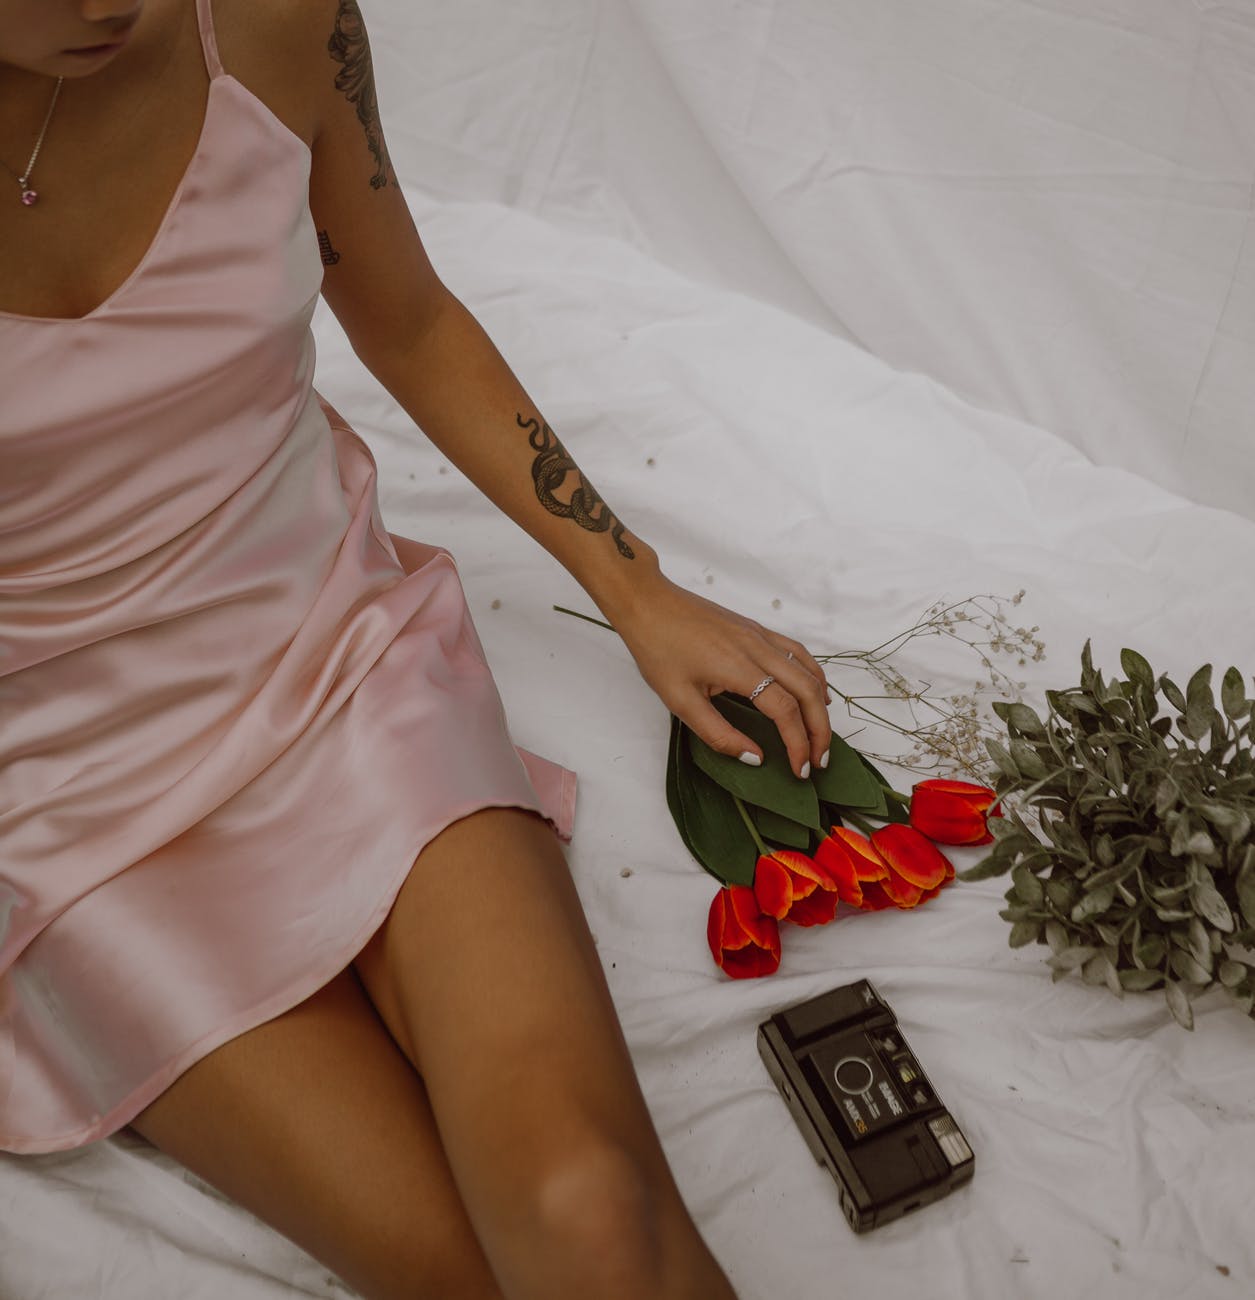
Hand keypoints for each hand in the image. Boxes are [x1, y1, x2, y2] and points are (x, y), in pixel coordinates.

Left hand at [607, 575, 831, 778]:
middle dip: (820, 730)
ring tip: (820, 733)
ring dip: (820, 704)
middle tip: (818, 761)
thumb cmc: (657, 649)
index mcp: (739, 668)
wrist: (647, 602)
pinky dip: (812, 675)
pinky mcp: (756, 628)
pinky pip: (796, 652)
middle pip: (807, 691)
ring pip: (807, 669)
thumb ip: (718, 733)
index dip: (798, 743)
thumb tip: (754, 757)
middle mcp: (757, 648)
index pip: (785, 711)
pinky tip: (812, 690)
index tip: (799, 770)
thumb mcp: (679, 701)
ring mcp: (759, 634)